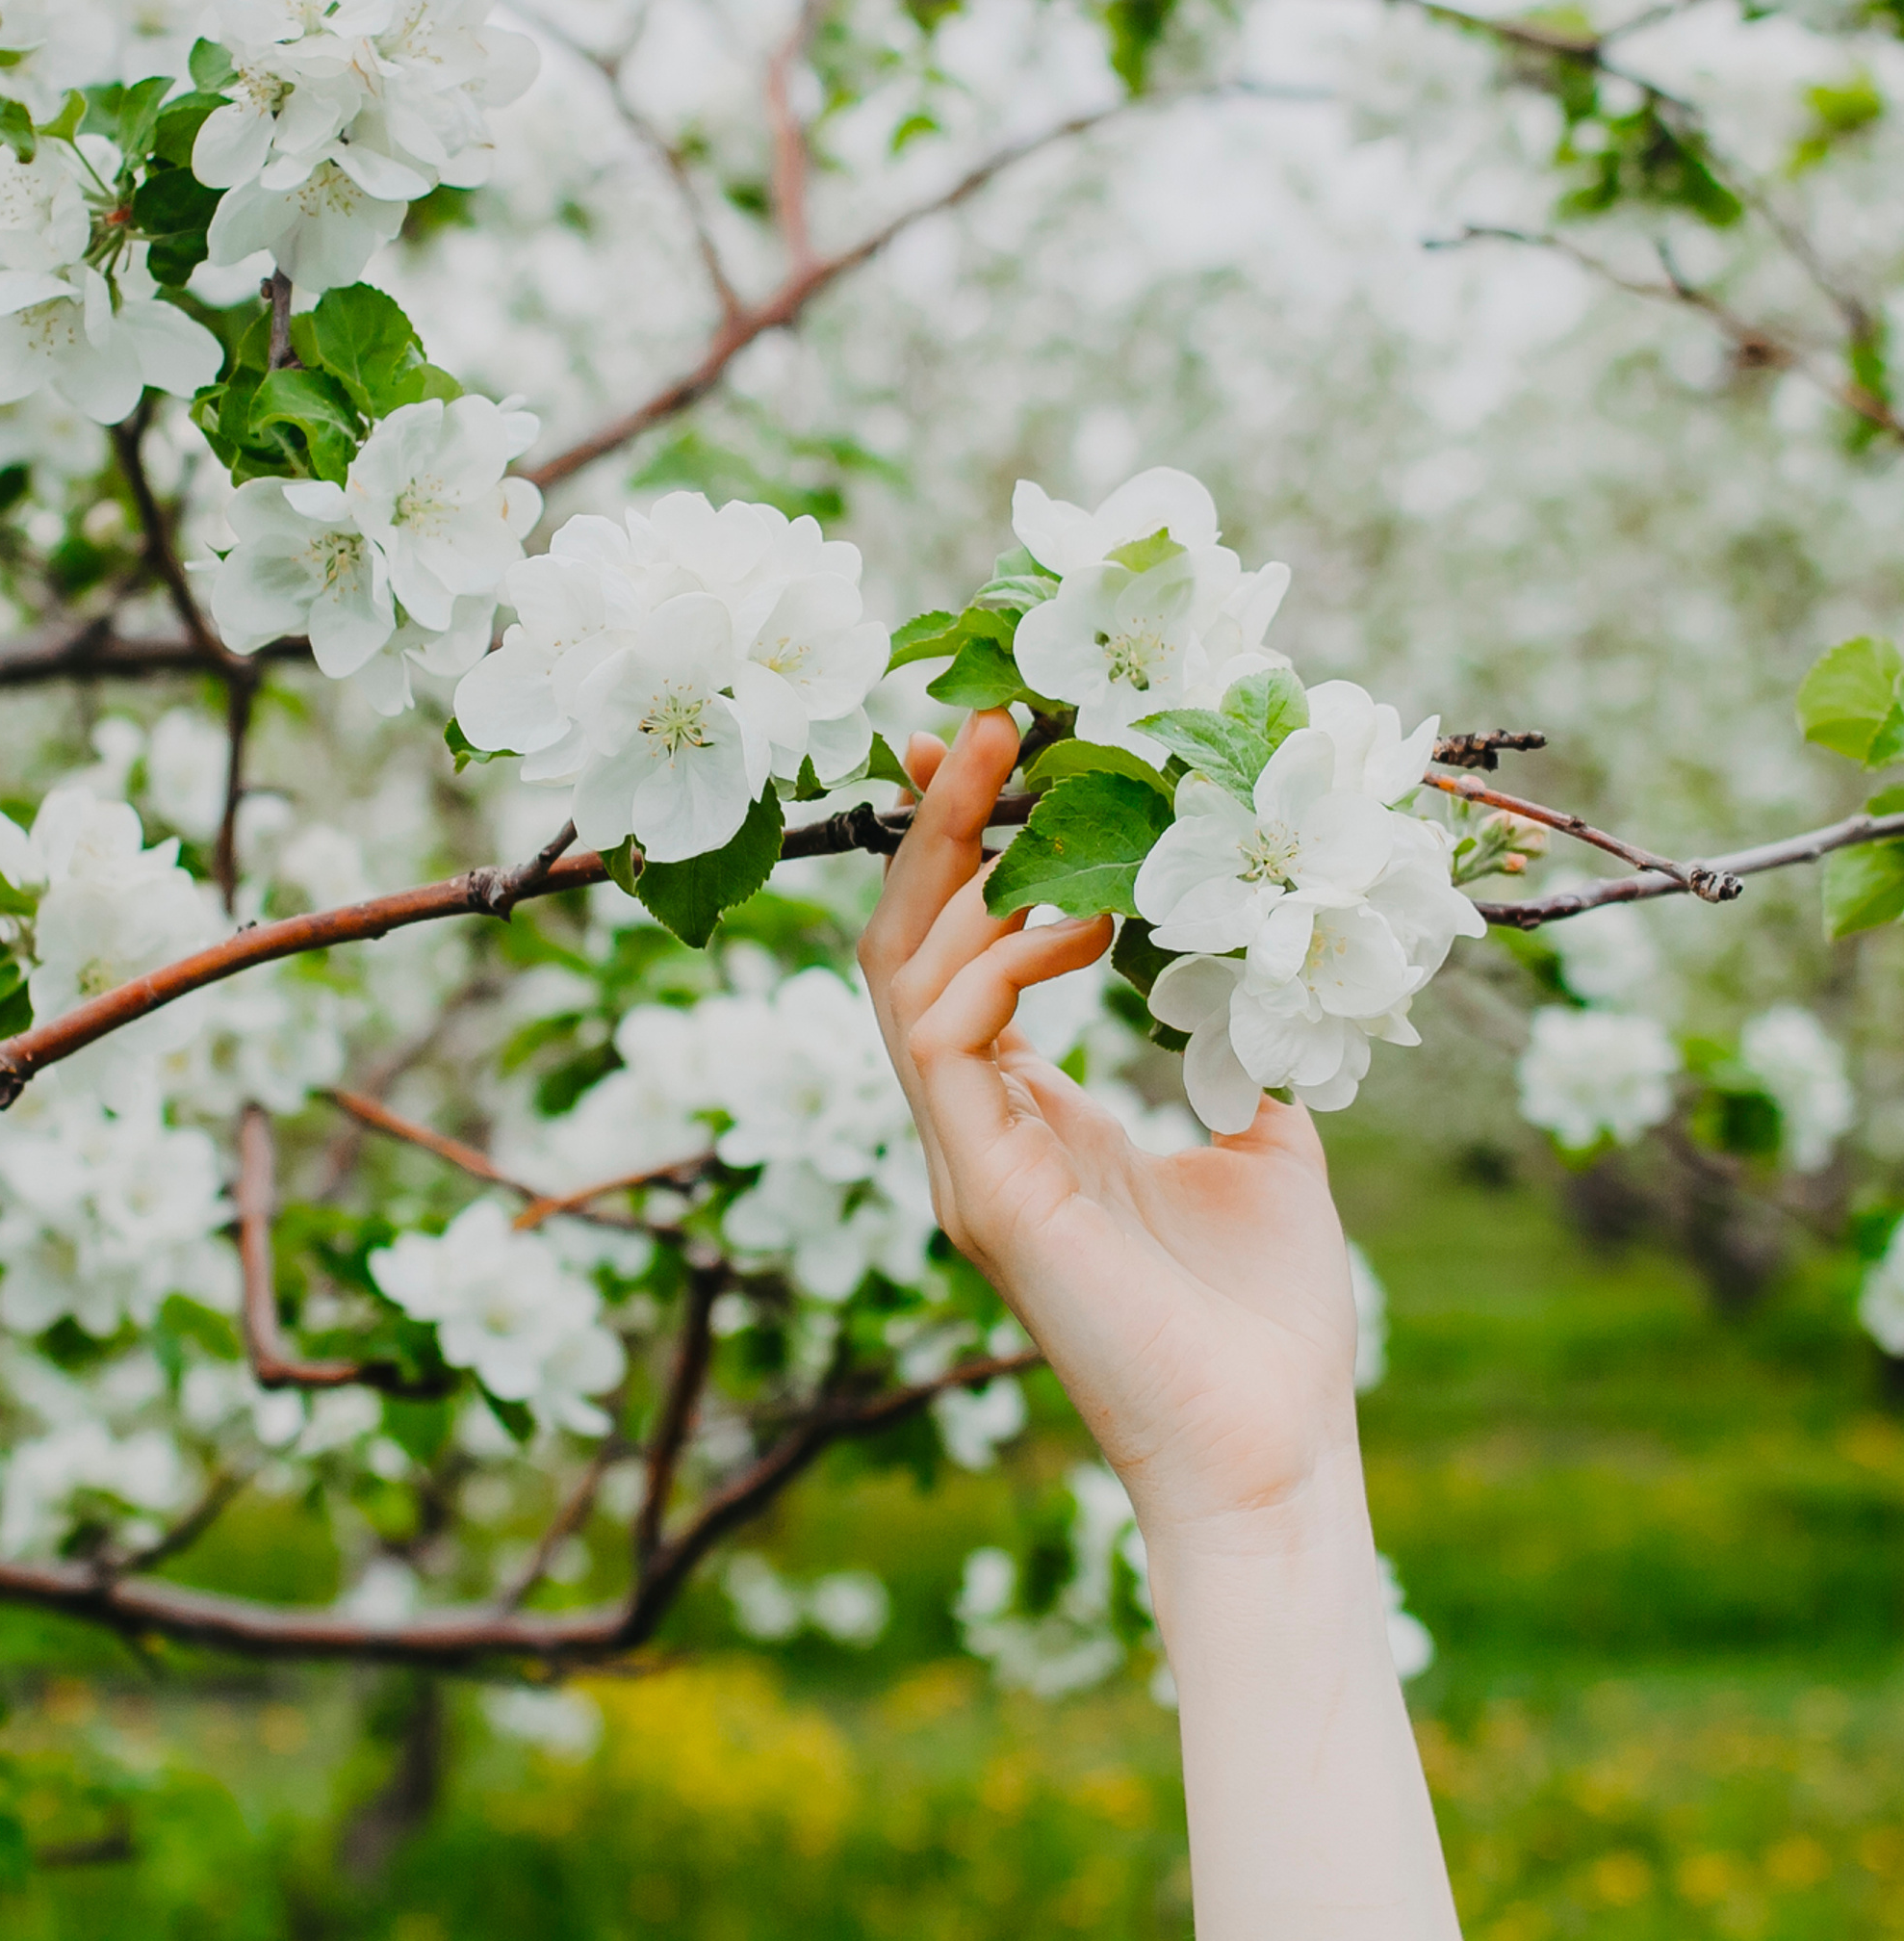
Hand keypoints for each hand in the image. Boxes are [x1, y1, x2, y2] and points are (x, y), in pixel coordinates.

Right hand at [858, 709, 1362, 1544]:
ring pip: (904, 980)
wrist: (1271, 1450)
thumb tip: (1257, 967)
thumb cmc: (1266, 1319)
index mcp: (1025, 1116)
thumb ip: (1235, 1053)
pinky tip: (1077, 921)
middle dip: (935, 830)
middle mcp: (976, 1128)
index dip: (957, 855)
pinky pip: (947, 1044)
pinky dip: (998, 964)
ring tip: (1039, 799)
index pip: (954, 956)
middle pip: (904, 946)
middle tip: (984, 726)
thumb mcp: (1266, 1147)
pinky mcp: (985, 1193)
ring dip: (962, 874)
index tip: (988, 750)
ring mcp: (966, 1160)